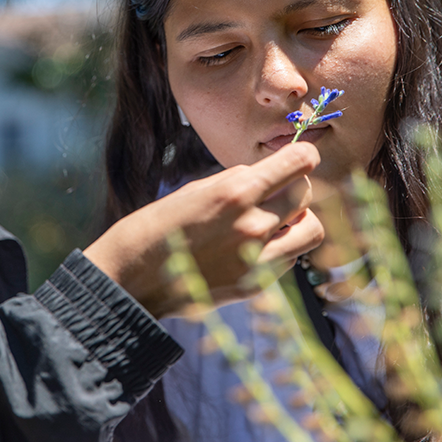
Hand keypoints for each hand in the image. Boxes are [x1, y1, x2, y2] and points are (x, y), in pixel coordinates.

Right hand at [84, 142, 324, 317]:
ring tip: (275, 221)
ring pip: (311, 230)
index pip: (299, 163)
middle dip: (296, 186)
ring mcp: (257, 259)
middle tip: (277, 190)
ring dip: (299, 221)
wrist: (130, 280)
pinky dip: (282, 247)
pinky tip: (254, 246)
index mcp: (235, 192)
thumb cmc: (154, 228)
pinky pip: (290, 258)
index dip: (304, 156)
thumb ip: (236, 181)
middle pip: (306, 194)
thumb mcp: (195, 190)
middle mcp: (253, 225)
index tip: (301, 157)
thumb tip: (267, 176)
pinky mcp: (254, 285)